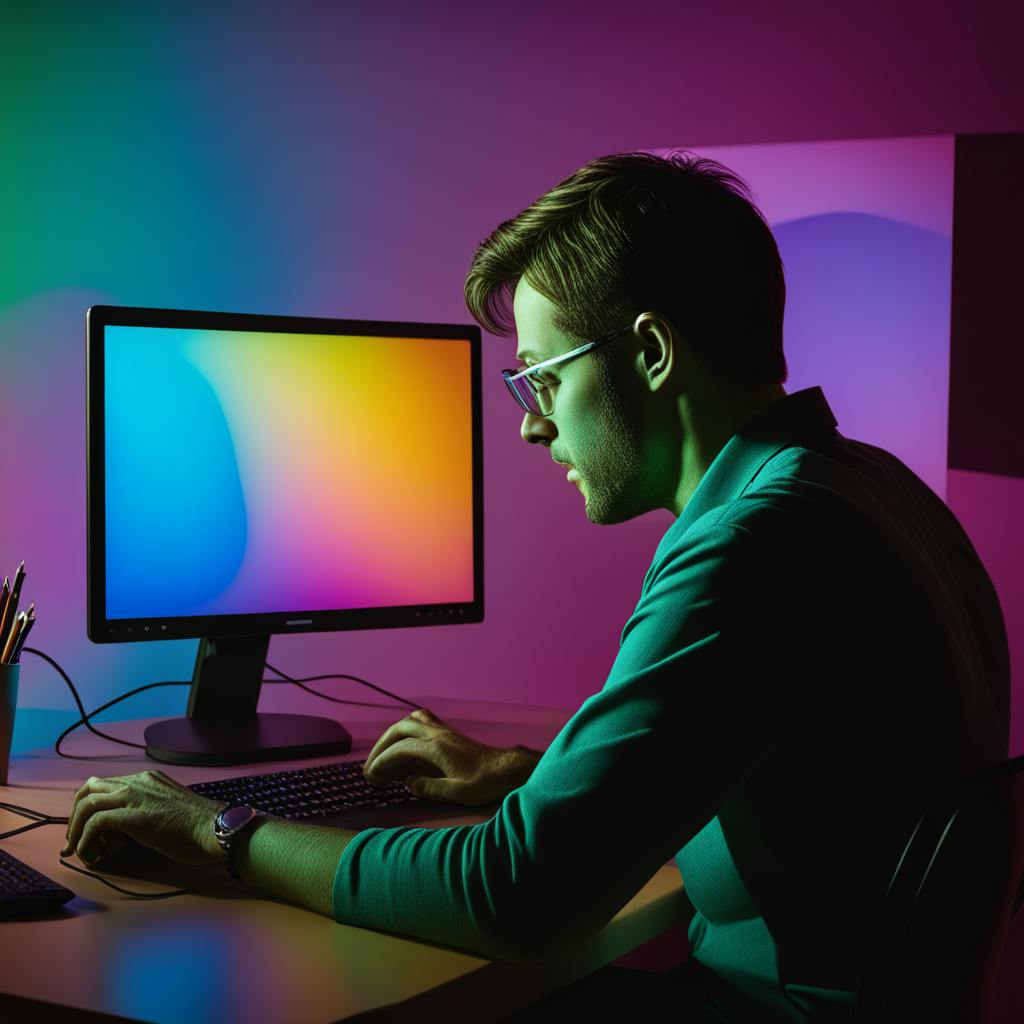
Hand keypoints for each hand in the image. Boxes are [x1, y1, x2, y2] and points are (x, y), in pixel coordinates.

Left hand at [61, 769, 225, 867]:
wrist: (214, 828)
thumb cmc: (198, 826)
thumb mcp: (167, 809)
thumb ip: (146, 811)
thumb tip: (122, 833)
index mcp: (148, 779)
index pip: (105, 785)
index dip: (88, 807)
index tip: (84, 830)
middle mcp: (138, 782)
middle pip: (89, 789)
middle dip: (75, 816)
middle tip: (75, 840)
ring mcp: (135, 796)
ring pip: (87, 804)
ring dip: (76, 830)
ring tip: (78, 851)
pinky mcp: (134, 815)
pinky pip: (96, 824)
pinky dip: (86, 840)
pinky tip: (91, 854)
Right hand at [363, 708, 539, 805]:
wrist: (507, 769)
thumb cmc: (484, 783)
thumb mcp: (456, 792)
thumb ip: (428, 788)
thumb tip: (406, 782)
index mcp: (437, 748)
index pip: (401, 749)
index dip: (382, 761)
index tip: (371, 776)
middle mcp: (438, 734)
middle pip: (400, 729)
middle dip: (382, 746)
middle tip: (371, 767)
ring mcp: (444, 731)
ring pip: (411, 720)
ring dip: (393, 735)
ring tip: (383, 756)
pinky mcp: (448, 734)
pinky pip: (422, 722)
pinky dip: (406, 732)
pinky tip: (403, 749)